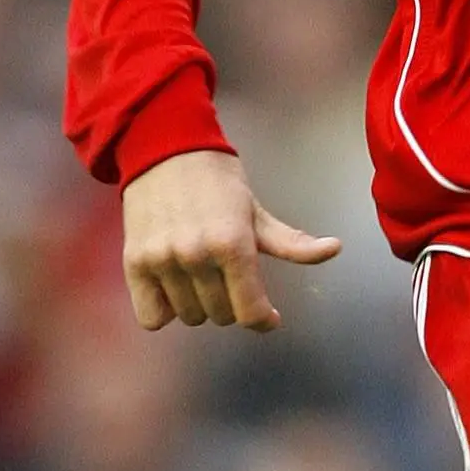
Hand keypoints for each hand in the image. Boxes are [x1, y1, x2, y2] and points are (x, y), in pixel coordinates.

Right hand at [121, 149, 340, 332]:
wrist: (164, 150)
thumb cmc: (218, 182)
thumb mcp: (257, 213)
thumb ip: (292, 242)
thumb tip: (334, 249)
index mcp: (232, 243)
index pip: (249, 311)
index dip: (263, 319)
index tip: (268, 316)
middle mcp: (196, 255)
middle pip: (222, 316)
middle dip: (232, 304)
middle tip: (229, 279)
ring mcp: (162, 261)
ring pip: (190, 317)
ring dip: (200, 305)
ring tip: (201, 276)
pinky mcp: (134, 264)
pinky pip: (153, 318)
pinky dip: (166, 310)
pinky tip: (175, 287)